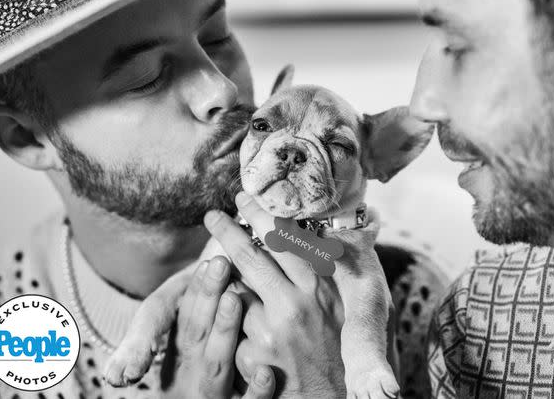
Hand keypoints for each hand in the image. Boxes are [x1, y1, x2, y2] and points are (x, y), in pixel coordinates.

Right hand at [105, 257, 275, 398]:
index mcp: (179, 353)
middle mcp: (187, 373)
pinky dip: (255, 392)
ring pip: (215, 364)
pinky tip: (267, 375)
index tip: (212, 259)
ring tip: (234, 299)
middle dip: (207, 296)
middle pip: (196, 331)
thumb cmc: (206, 372)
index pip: (185, 315)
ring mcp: (208, 395)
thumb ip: (202, 315)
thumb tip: (216, 266)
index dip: (197, 288)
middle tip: (221, 263)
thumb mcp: (194, 346)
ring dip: (223, 331)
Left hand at [204, 193, 352, 397]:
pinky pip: (234, 325)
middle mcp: (296, 303)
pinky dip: (236, 321)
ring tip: (226, 276)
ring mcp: (271, 329)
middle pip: (251, 255)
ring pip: (236, 289)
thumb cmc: (340, 349)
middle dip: (227, 231)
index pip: (285, 239)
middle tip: (212, 215)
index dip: (260, 215)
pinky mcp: (252, 354)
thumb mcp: (341, 306)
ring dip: (231, 283)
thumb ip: (321, 274)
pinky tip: (247, 328)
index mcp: (320, 286)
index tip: (244, 200)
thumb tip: (299, 237)